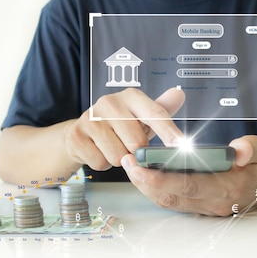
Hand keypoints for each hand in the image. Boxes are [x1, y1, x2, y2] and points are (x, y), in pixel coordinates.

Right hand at [64, 88, 184, 170]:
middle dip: (136, 152)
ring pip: (117, 156)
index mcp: (131, 96)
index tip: (180, 146)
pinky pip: (99, 162)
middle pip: (136, 142)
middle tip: (128, 145)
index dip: (169, 132)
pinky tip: (98, 151)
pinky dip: (101, 163)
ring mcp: (90, 118)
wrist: (82, 132)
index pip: (155, 114)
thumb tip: (179, 94)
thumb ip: (162, 109)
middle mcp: (110, 102)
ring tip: (112, 147)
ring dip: (118, 159)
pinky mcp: (76, 135)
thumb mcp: (141, 117)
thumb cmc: (118, 126)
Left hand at [121, 135, 256, 215]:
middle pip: (172, 196)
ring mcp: (205, 208)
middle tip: (127, 163)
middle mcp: (214, 202)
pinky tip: (142, 174)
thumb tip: (238, 150)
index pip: (190, 185)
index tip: (141, 167)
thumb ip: (251, 149)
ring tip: (130, 165)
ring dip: (146, 186)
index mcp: (229, 188)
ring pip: (169, 201)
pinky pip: (172, 201)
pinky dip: (154, 189)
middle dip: (145, 182)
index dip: (162, 178)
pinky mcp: (199, 207)